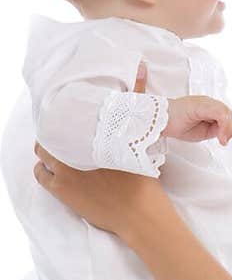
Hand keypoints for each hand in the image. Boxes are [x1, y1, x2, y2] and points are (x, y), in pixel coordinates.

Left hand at [32, 60, 168, 237]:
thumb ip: (138, 99)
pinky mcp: (62, 191)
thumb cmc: (143, 175)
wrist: (140, 212)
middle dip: (54, 133)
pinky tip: (51, 169)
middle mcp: (74, 150)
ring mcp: (65, 171)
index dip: (63, 116)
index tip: (67, 116)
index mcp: (92, 135)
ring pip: (42, 154)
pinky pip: (40, 175)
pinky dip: (43, 170)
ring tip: (58, 151)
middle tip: (63, 135)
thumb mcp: (142, 133)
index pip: (65, 116)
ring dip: (48, 151)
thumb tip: (142, 67)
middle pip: (50, 134)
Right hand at [163, 95, 231, 145]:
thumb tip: (226, 133)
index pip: (227, 116)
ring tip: (223, 140)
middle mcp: (208, 102)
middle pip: (228, 113)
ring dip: (227, 128)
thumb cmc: (176, 125)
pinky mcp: (201, 104)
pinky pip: (219, 112)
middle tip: (226, 141)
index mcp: (208, 108)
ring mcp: (204, 102)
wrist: (159, 121)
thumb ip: (215, 130)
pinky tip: (220, 136)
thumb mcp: (202, 132)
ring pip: (225, 112)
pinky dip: (223, 125)